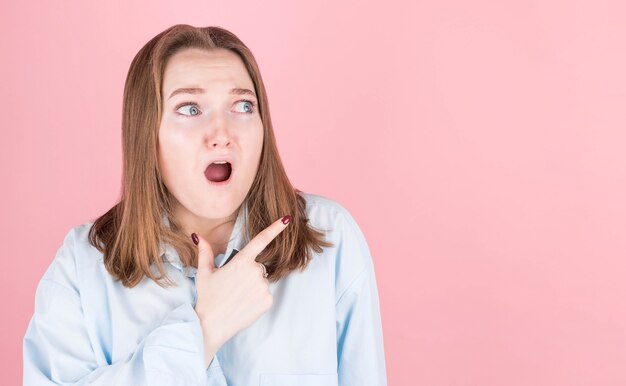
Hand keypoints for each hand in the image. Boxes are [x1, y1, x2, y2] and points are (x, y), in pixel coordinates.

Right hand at [192, 215, 290, 361]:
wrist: (211, 325)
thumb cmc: (207, 298)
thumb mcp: (204, 273)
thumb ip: (205, 252)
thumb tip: (198, 236)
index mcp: (241, 261)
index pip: (261, 240)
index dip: (276, 228)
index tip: (287, 219)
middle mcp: (255, 272)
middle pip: (258, 266)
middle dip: (248, 272)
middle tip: (233, 286)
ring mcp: (263, 287)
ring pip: (262, 280)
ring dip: (253, 286)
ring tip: (237, 297)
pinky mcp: (268, 300)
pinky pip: (266, 294)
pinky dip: (257, 298)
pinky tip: (245, 304)